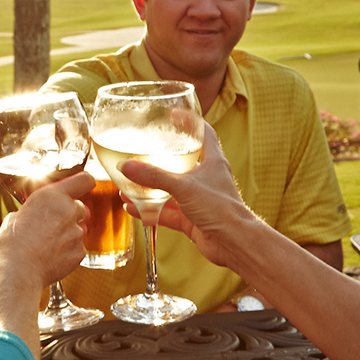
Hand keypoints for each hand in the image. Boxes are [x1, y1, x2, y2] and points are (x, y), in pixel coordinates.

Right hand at [0, 171, 92, 291]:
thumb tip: (35, 215)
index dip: (84, 183)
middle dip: (70, 215)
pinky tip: (51, 257)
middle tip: (52, 226)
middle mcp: (67, 211)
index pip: (84, 180)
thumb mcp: (15, 216)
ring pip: (78, 230)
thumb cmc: (11, 244)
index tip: (82, 187)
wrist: (17, 271)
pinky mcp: (80, 252)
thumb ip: (33, 210)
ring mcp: (76, 232)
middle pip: (80, 207)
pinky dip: (68, 252)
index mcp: (51, 196)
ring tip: (47, 245)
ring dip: (67, 235)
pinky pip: (77, 248)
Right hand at [118, 123, 262, 267]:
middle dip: (161, 158)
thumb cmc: (221, 209)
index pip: (203, 133)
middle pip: (182, 162)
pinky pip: (166, 211)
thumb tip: (126, 166)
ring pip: (170, 190)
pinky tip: (131, 208)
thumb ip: (154, 176)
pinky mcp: (192, 219)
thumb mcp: (183, 187)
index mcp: (213, 162)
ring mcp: (199, 200)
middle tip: (141, 152)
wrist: (234, 243)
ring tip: (127, 183)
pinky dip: (149, 210)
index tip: (172, 115)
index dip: (189, 122)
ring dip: (150, 188)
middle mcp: (206, 178)